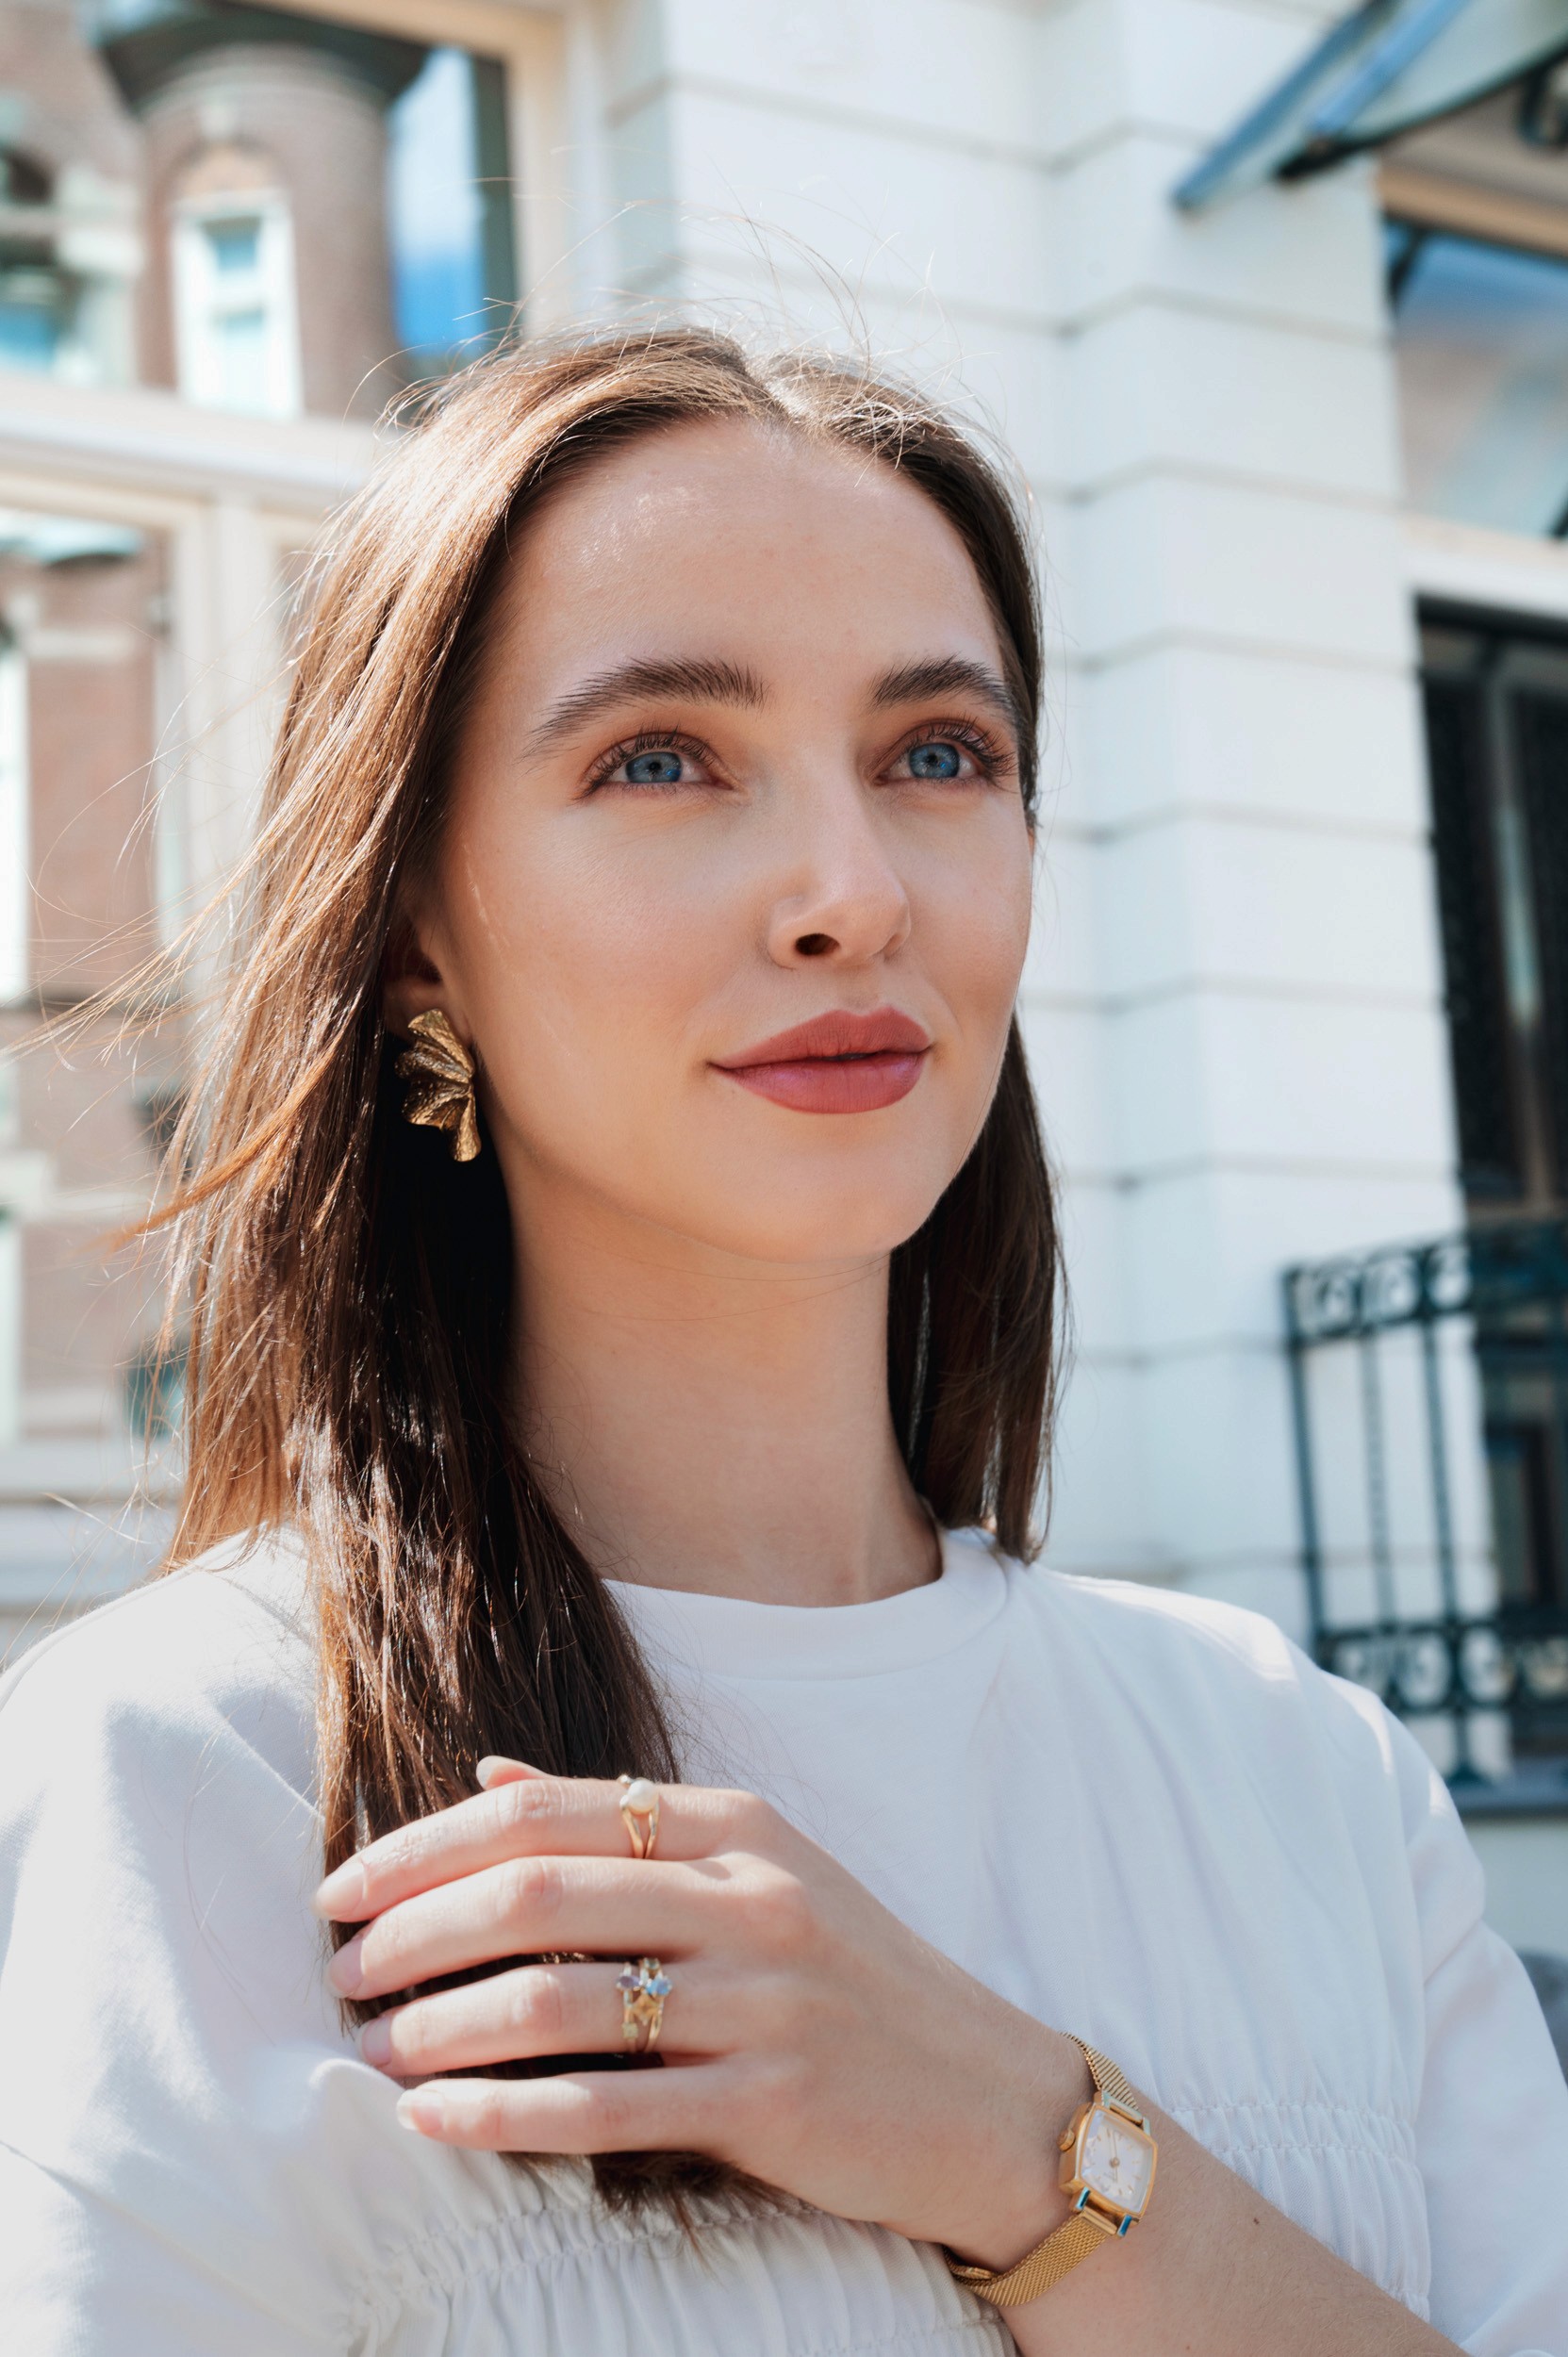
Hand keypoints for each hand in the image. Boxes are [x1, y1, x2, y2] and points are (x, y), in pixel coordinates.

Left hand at [314, 1763, 1085, 2262]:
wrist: (993, 2101)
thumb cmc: (856, 1981)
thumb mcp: (760, 1871)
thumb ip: (624, 1824)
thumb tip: (485, 1775)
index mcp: (736, 1825)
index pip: (547, 1813)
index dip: (425, 1847)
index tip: (341, 1890)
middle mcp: (749, 1894)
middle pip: (536, 1895)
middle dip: (412, 1933)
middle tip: (336, 1975)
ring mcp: (763, 1997)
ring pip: (558, 2000)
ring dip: (440, 2029)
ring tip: (371, 2055)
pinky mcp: (770, 2103)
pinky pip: (605, 2107)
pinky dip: (503, 2114)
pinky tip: (436, 2122)